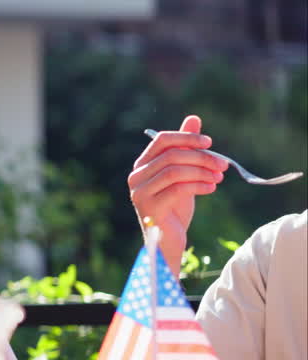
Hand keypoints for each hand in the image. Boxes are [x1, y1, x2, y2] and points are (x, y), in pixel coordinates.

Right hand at [128, 115, 228, 273]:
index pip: (162, 140)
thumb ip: (186, 149)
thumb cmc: (175, 207)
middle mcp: (136, 177)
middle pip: (172, 155)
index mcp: (142, 165)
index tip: (210, 143)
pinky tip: (211, 189)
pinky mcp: (150, 207)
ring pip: (175, 170)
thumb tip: (193, 118)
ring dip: (203, 172)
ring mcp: (140, 192)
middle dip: (202, 157)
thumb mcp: (184, 175)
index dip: (187, 137)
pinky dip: (199, 186)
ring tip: (219, 178)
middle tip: (223, 165)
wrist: (168, 240)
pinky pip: (178, 188)